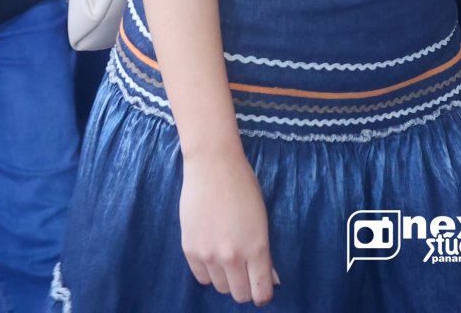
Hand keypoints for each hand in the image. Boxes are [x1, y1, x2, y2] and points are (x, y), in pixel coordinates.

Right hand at [179, 149, 278, 305]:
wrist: (213, 166)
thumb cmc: (244, 187)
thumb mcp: (263, 220)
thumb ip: (265, 253)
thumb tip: (271, 279)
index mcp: (256, 248)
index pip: (261, 292)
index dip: (263, 294)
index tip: (263, 289)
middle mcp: (232, 256)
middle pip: (239, 294)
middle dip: (246, 288)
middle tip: (247, 273)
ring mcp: (208, 254)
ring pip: (220, 287)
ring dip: (227, 279)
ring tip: (229, 258)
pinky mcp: (189, 249)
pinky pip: (201, 277)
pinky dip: (209, 272)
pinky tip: (214, 254)